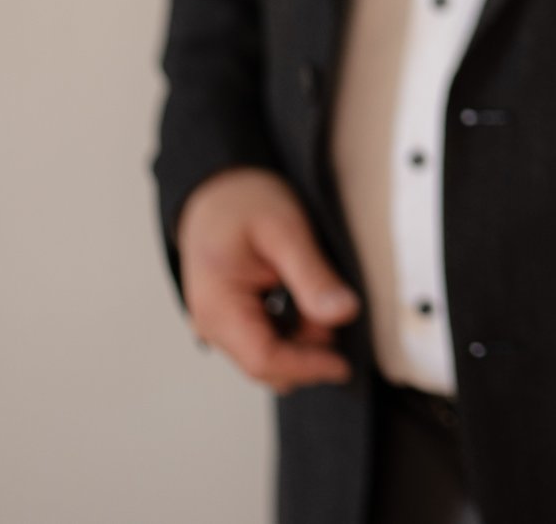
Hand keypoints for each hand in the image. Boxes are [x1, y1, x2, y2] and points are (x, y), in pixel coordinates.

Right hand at [176, 166, 361, 392]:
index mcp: (218, 307)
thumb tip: (343, 314)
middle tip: (329, 305)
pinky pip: (263, 341)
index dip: (309, 366)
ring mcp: (217, 325)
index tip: (345, 363)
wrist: (216, 187)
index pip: (264, 360)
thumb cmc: (242, 202)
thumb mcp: (285, 230)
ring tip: (312, 292)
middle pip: (267, 366)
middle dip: (307, 351)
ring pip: (267, 357)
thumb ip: (312, 276)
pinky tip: (299, 297)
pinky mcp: (229, 320)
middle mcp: (211, 325)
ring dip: (300, 340)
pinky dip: (290, 330)